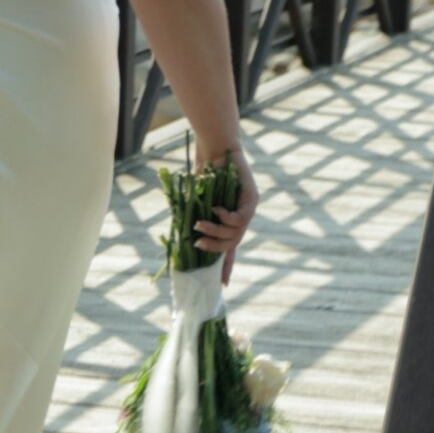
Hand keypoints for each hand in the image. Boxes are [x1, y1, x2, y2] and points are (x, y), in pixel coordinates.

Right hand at [192, 138, 258, 284]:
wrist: (215, 147)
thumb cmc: (202, 171)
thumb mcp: (194, 201)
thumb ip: (192, 218)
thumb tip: (182, 239)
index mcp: (229, 220)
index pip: (230, 248)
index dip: (226, 266)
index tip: (222, 284)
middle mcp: (242, 216)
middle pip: (231, 245)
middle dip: (213, 248)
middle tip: (198, 244)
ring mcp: (249, 208)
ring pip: (234, 234)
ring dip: (214, 233)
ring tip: (199, 225)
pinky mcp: (252, 199)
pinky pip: (239, 219)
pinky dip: (225, 218)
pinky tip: (215, 209)